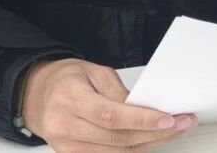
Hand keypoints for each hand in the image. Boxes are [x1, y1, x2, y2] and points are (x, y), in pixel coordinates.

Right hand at [23, 58, 197, 151]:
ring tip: (171, 132)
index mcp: (70, 97)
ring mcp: (66, 146)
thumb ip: (118, 91)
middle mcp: (65, 126)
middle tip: (180, 124)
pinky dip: (130, 152)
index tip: (167, 119)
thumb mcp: (93, 71)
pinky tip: (149, 143)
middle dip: (153, 133)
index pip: (110, 115)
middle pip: (116, 138)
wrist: (36, 94)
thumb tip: (145, 108)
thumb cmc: (66, 78)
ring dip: (147, 145)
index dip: (140, 120)